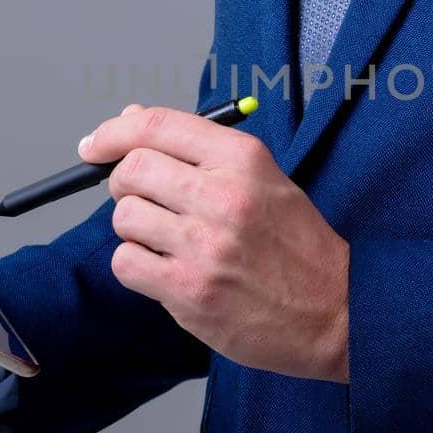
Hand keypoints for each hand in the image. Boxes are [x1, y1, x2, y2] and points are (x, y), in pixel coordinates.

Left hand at [86, 105, 350, 382]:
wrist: (336, 311)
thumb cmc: (297, 245)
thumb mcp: (262, 180)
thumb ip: (198, 149)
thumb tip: (131, 121)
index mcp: (243, 159)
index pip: (157, 126)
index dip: (114, 131)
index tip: (95, 144)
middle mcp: (223, 195)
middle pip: (131, 169)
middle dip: (124, 183)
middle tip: (142, 199)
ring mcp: (204, 245)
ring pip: (124, 218)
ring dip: (135, 229)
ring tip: (167, 240)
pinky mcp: (189, 291)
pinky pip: (126, 263)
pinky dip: (137, 265)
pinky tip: (167, 269)